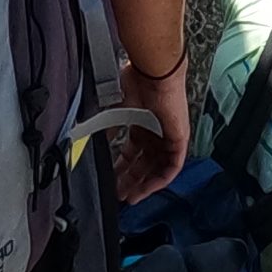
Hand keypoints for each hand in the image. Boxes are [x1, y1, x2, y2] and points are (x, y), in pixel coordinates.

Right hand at [114, 56, 190, 201]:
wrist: (153, 73)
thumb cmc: (135, 83)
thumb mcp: (114, 111)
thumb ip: (105, 130)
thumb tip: (91, 144)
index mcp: (141, 123)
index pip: (132, 152)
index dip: (122, 167)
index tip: (110, 180)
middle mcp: (155, 131)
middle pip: (144, 163)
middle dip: (130, 180)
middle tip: (118, 194)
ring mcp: (168, 136)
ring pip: (157, 168)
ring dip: (144, 184)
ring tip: (130, 198)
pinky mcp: (179, 139)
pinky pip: (172, 167)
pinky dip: (159, 180)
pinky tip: (146, 189)